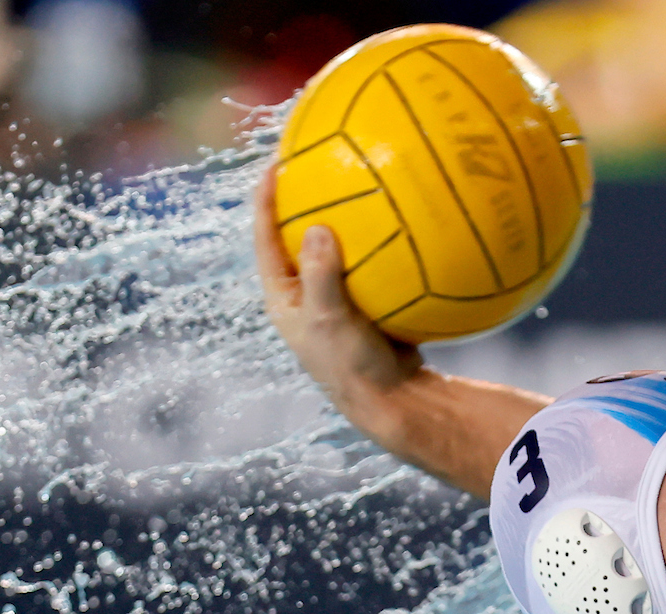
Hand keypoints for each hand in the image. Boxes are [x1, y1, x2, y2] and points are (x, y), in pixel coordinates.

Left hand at [251, 165, 421, 427]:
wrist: (393, 401)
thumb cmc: (352, 366)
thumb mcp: (330, 319)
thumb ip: (321, 275)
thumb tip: (319, 228)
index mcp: (284, 297)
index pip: (266, 238)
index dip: (266, 200)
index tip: (275, 164)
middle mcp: (306, 295)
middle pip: (297, 237)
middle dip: (304, 200)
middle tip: (314, 161)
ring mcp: (338, 299)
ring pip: (336, 249)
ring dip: (344, 219)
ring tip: (356, 180)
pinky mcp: (367, 303)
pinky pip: (370, 263)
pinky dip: (380, 243)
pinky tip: (399, 221)